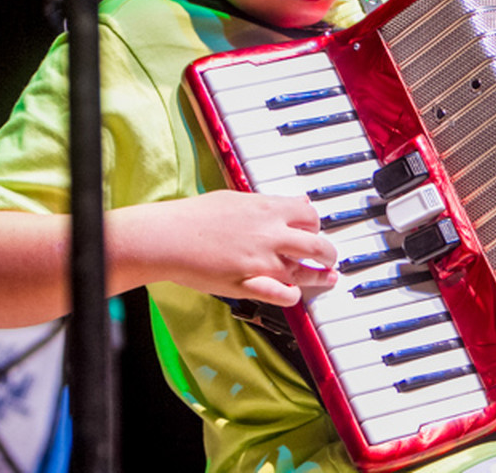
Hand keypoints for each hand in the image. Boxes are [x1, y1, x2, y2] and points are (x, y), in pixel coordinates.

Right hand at [152, 190, 337, 307]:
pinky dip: (293, 296)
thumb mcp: (237, 198)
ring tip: (327, 279)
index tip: (314, 231)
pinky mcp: (249, 284)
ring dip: (320, 277)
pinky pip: (284, 295)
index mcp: (268, 209)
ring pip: (306, 272)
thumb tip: (297, 201)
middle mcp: (270, 234)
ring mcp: (262, 261)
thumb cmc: (195, 217)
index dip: (316, 225)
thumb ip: (270, 203)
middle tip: (328, 258)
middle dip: (328, 254)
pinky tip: (294, 294)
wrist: (167, 237)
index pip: (310, 215)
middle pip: (318, 245)